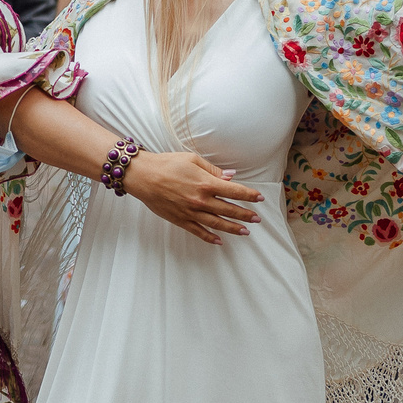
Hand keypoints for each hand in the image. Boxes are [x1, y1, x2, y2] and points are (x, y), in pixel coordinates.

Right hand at [123, 151, 263, 244]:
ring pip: (217, 223)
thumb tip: (230, 176)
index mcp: (206, 183)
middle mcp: (201, 200)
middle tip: (257, 218)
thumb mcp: (192, 160)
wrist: (143, 176)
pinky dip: (210, 237)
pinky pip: (198, 231)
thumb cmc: (167, 164)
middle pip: (229, 210)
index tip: (259, 199)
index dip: (249, 195)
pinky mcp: (180, 220)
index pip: (235, 191)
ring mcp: (191, 212)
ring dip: (233, 228)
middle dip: (246, 214)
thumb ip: (213, 170)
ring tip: (246, 232)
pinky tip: (219, 241)